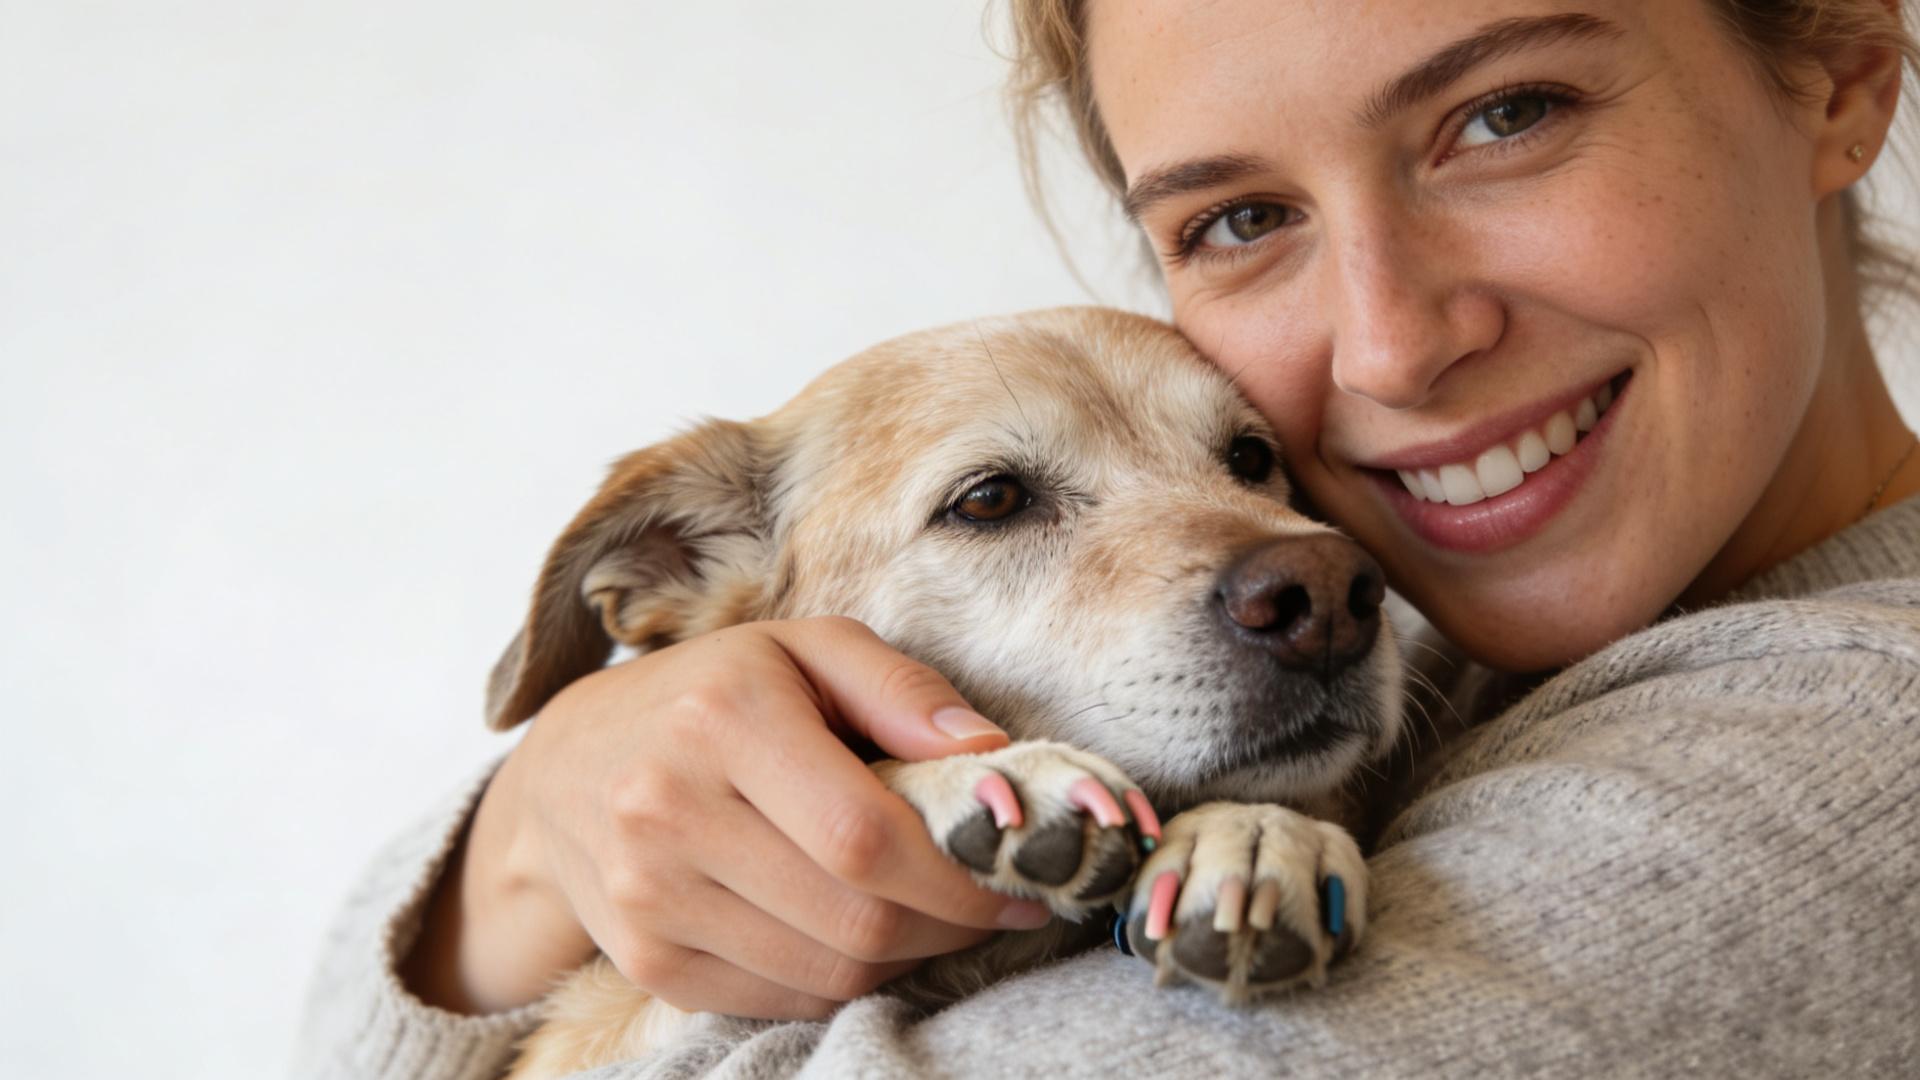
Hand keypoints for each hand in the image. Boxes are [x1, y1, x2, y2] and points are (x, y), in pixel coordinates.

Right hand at [402, 616, 1050, 1018]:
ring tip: (932, 911)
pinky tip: (860, 932)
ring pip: (828, 972)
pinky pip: (785, 999)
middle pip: (855, 918)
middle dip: (950, 923)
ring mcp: (649, 897)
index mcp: (722, 719)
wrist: (562, 774)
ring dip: (907, 955)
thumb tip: (996, 755)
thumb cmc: (710, 696)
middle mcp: (669, 811)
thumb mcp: (805, 650)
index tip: (1020, 878)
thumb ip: (904, 689)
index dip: (960, 874)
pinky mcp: (647, 961)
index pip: (867, 835)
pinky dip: (844, 978)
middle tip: (995, 902)